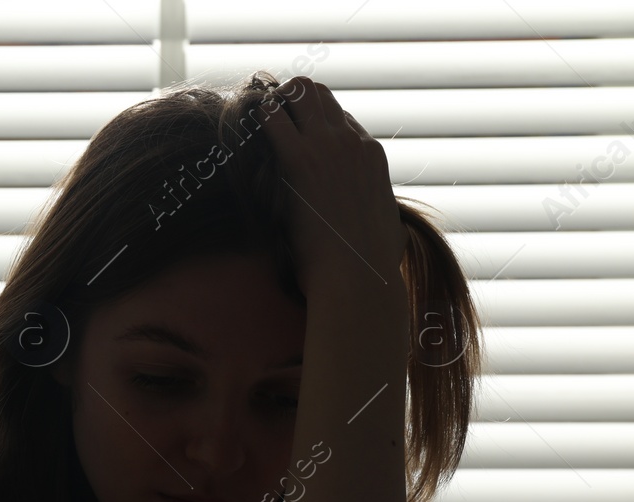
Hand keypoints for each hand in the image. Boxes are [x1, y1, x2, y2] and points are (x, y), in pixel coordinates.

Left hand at [258, 77, 406, 297]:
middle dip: (290, 100)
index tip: (288, 137)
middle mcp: (353, 142)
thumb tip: (392, 233)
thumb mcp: (390, 233)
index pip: (339, 118)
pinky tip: (241, 128)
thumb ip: (387, 220)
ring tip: (251, 121)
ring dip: (273, 101)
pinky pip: (272, 116)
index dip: (311, 125)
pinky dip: (256, 115)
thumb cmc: (370, 268)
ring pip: (300, 91)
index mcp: (372, 156)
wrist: (358, 277)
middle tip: (264, 121)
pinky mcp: (302, 160)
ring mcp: (330, 146)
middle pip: (319, 94)